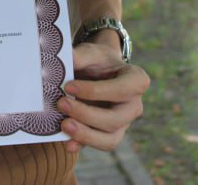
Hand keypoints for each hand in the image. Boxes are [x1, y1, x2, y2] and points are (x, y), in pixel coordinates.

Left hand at [58, 33, 149, 152]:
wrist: (98, 71)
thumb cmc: (98, 61)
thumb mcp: (92, 52)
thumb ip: (81, 55)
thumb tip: (66, 59)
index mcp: (136, 81)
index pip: (121, 90)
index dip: (95, 91)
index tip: (69, 86)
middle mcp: (134, 105)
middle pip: (115, 119)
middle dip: (87, 115)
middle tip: (61, 104)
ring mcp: (124, 123)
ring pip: (110, 139)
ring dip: (86, 135)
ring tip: (64, 125)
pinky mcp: (110, 134)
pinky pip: (100, 145)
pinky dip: (83, 144)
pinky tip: (68, 143)